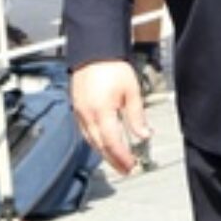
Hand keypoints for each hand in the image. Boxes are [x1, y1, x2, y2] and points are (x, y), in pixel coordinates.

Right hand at [70, 60, 149, 174]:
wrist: (94, 51)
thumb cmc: (111, 66)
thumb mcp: (131, 91)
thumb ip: (137, 116)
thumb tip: (144, 134)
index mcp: (101, 111)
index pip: (112, 143)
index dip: (122, 158)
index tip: (131, 166)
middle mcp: (87, 115)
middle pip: (100, 146)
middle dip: (113, 160)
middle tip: (126, 169)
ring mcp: (79, 112)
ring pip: (90, 140)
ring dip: (103, 153)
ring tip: (116, 160)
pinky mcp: (76, 108)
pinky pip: (85, 131)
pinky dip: (95, 141)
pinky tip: (102, 143)